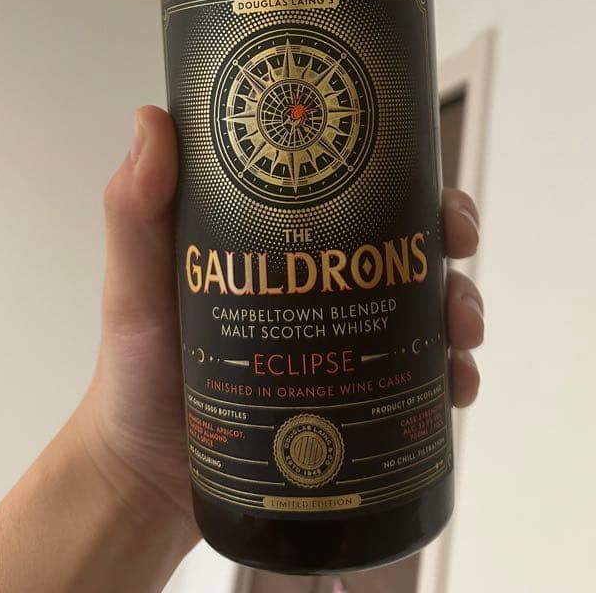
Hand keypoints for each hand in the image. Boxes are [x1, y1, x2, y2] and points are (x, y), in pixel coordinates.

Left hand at [75, 106, 482, 530]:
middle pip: (410, 243)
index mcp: (286, 237)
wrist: (145, 477)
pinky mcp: (352, 398)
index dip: (413, 182)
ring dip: (460, 313)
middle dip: (451, 245)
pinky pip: (418, 381)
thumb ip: (134, 209)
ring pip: (427, 308)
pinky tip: (454, 389)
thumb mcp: (134, 281)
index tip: (438, 198)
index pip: (360, 189)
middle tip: (456, 262)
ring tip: (461, 342)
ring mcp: (343, 339)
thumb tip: (152, 118)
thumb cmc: (137, 367)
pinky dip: (450, 378)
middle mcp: (325, 279)